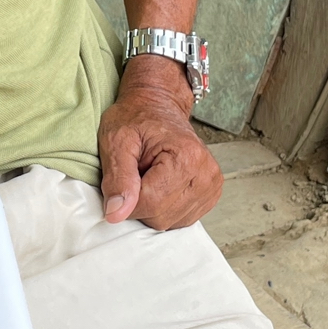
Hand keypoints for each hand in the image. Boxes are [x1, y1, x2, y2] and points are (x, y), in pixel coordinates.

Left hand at [98, 60, 221, 228]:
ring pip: (169, 223)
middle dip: (139, 202)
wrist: (158, 105)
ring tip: (149, 175)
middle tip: (136, 172)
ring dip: (152, 205)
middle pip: (160, 217)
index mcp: (186, 157)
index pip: (150, 204)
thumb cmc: (136, 118)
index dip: (126, 199)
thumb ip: (117, 179)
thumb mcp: (116, 141)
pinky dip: (164, 208)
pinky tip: (160, 184)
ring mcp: (211, 186)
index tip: (123, 176)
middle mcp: (206, 174)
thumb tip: (116, 214)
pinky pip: (179, 220)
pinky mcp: (210, 195)